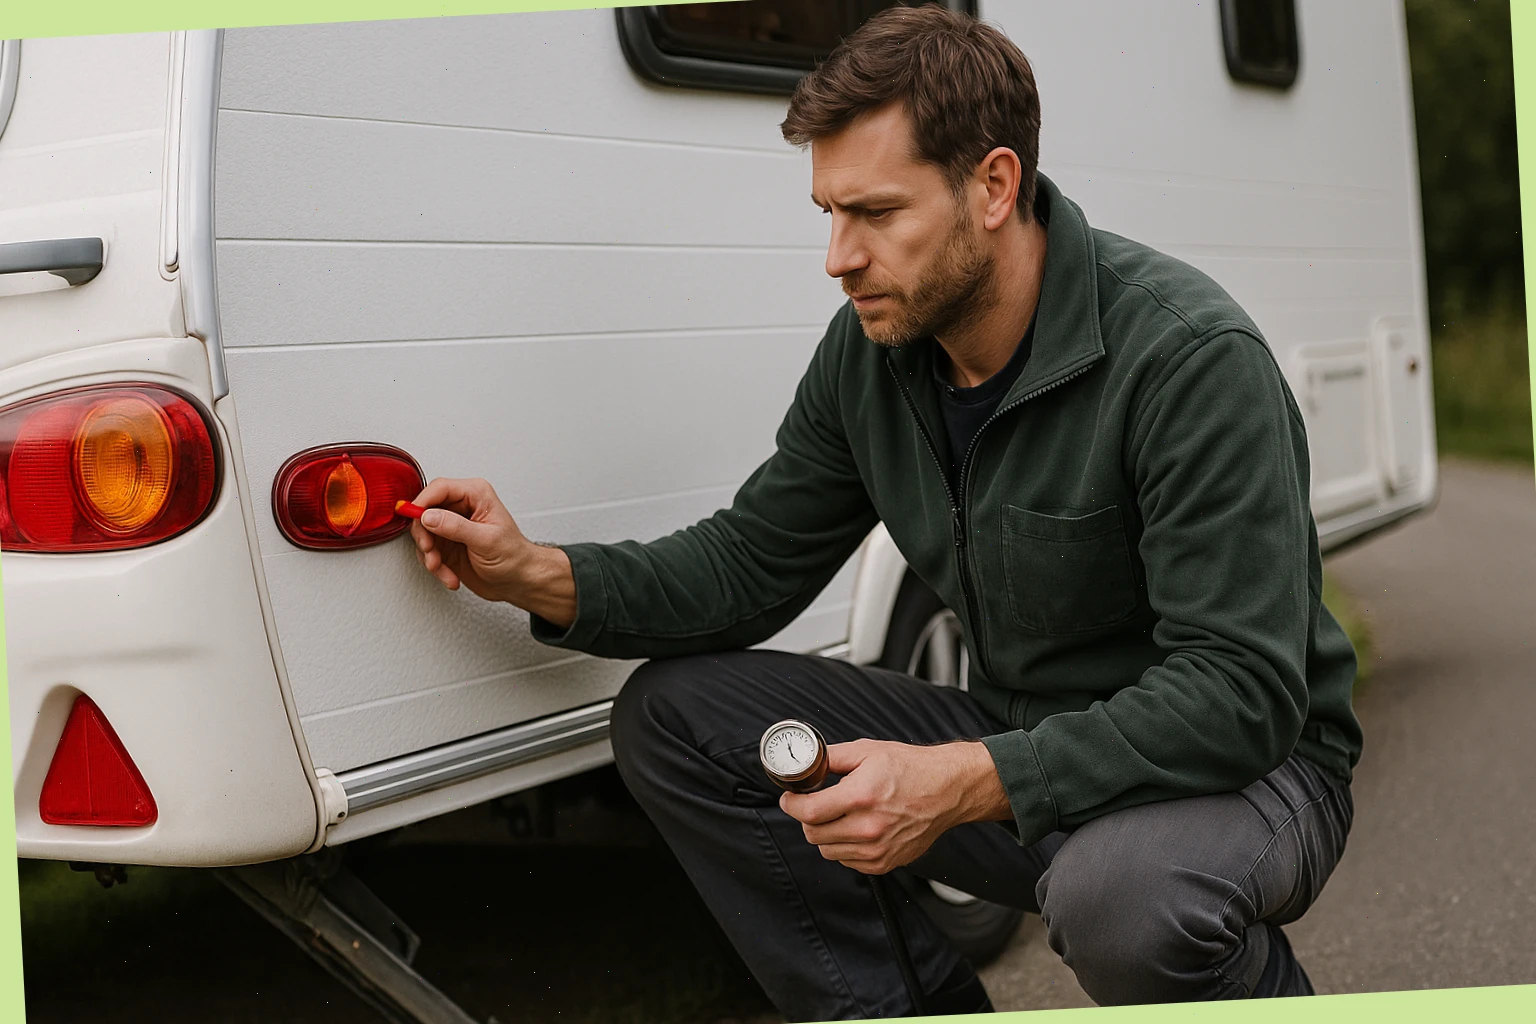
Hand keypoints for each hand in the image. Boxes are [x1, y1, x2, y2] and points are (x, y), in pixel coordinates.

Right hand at [407, 477, 533, 602]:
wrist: (518, 580)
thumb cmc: (514, 556)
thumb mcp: (486, 540)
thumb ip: (456, 527)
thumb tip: (429, 516)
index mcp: (476, 495)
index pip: (439, 488)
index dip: (423, 502)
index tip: (415, 519)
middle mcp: (462, 507)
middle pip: (425, 511)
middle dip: (424, 536)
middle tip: (430, 551)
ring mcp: (452, 527)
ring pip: (423, 534)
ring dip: (429, 555)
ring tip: (441, 567)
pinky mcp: (446, 545)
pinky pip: (427, 552)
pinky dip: (435, 567)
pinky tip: (449, 575)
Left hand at [779, 739, 1009, 874]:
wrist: (947, 790)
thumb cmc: (911, 768)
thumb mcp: (868, 751)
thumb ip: (832, 757)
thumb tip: (807, 762)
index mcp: (861, 797)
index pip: (809, 813)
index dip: (792, 805)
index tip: (791, 799)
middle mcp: (869, 827)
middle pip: (814, 835)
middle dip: (808, 818)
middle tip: (815, 805)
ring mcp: (878, 849)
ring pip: (828, 851)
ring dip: (826, 834)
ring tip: (839, 816)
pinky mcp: (885, 862)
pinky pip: (848, 861)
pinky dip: (845, 847)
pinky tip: (856, 829)